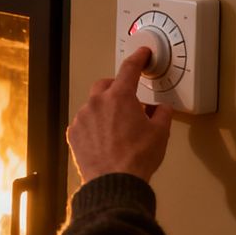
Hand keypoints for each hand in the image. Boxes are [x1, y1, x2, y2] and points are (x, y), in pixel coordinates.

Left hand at [66, 47, 174, 183]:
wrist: (113, 181)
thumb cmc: (137, 158)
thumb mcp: (160, 132)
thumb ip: (162, 113)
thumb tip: (161, 108)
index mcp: (120, 97)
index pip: (130, 69)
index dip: (138, 58)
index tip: (142, 53)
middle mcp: (96, 103)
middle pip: (106, 84)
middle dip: (117, 88)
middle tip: (129, 101)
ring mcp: (82, 118)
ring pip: (93, 105)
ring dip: (104, 110)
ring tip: (118, 129)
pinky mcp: (73, 133)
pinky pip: (84, 122)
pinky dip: (93, 125)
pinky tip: (105, 140)